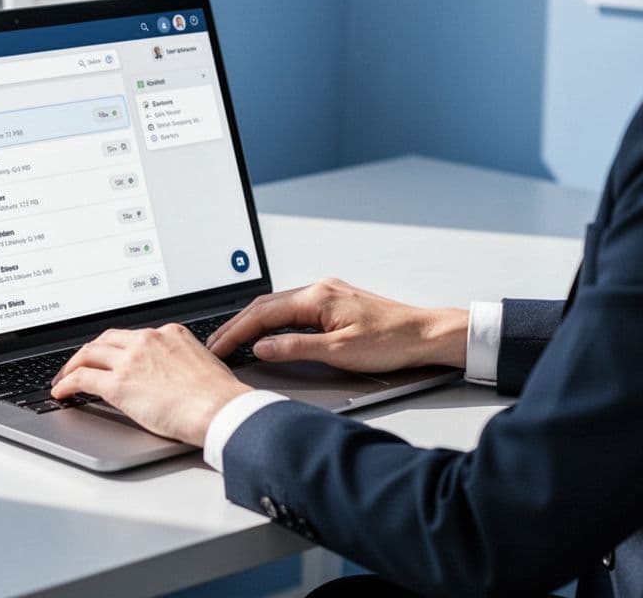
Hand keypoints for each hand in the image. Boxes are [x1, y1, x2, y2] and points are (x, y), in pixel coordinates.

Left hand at [51, 324, 252, 445]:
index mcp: (169, 333)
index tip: (109, 356)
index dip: (115, 348)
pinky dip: (67, 383)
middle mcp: (147, 340)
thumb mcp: (202, 364)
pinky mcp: (118, 383)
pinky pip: (82, 378)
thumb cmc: (219, 396)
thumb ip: (181, 361)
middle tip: (79, 364)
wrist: (221, 409)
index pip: (132, 336)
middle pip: (105, 340)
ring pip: (88, 354)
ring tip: (64, 378)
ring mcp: (131, 360)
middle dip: (89, 352)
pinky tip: (62, 392)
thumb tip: (172, 376)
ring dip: (72, 365)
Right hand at [206, 278, 467, 372]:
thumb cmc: (392, 342)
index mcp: (317, 297)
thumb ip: (295, 348)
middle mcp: (319, 289)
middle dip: (237, 326)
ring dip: (252, 323)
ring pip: (277, 305)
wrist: (426, 334)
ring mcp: (327, 293)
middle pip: (264, 305)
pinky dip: (271, 320)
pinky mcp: (334, 301)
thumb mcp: (339, 352)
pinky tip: (266, 333)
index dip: (236, 332)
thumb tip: (262, 347)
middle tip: (216, 346)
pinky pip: (292, 307)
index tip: (218, 348)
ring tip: (233, 341)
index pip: (262, 314)